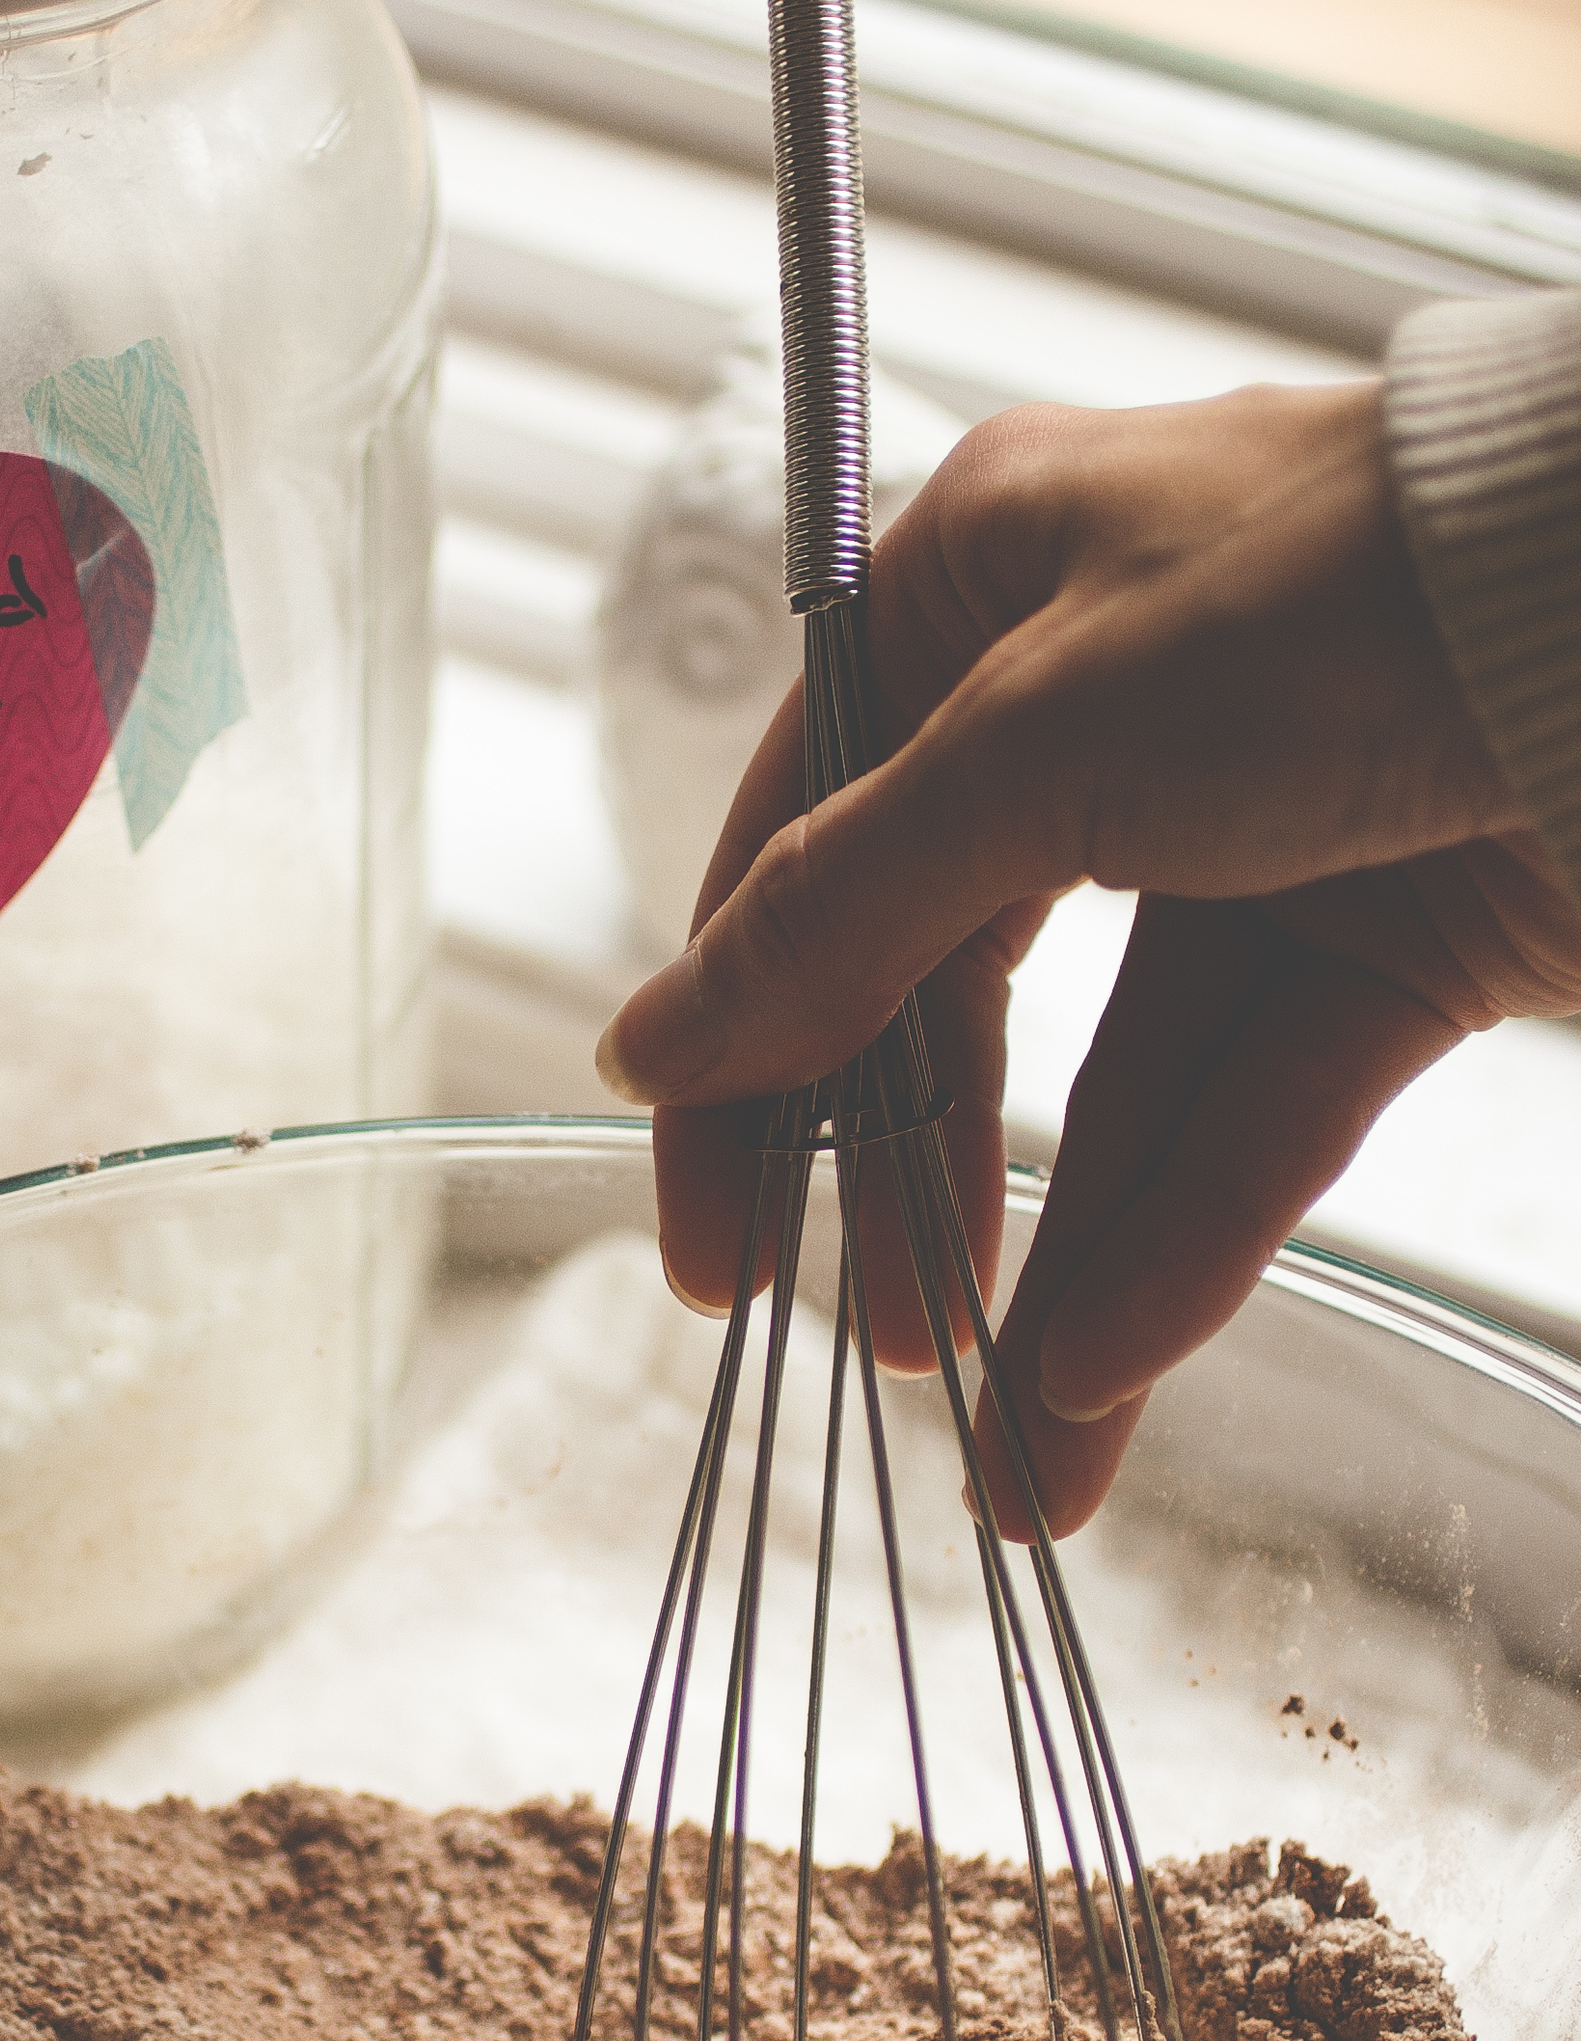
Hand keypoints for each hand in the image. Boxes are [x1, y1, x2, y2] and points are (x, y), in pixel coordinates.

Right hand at [597, 380, 1580, 1531]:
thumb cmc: (1349, 588)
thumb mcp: (1033, 743)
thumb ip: (836, 916)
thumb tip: (652, 1047)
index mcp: (983, 592)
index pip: (803, 852)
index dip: (741, 1049)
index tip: (709, 1225)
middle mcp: (1102, 708)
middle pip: (950, 990)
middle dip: (911, 1187)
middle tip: (868, 1347)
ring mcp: (1252, 833)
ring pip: (1115, 1088)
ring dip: (1060, 1269)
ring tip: (1015, 1453)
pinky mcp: (1388, 942)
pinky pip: (1253, 1117)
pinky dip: (1184, 1242)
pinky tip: (1105, 1377)